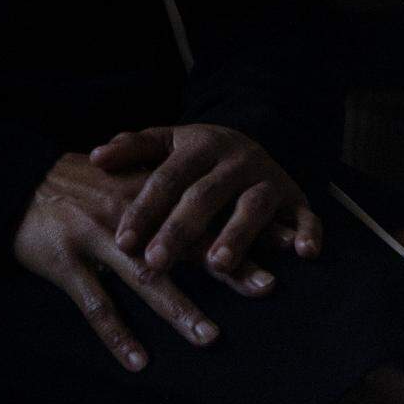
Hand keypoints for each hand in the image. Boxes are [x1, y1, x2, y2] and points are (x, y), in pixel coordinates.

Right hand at [12, 151, 277, 374]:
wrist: (14, 181)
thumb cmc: (74, 182)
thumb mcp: (118, 175)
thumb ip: (160, 191)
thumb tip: (212, 204)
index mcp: (140, 190)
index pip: (201, 209)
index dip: (241, 225)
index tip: (284, 241)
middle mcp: (124, 213)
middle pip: (181, 243)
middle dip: (225, 266)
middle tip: (267, 286)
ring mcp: (93, 237)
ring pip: (142, 277)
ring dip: (178, 308)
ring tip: (210, 336)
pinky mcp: (65, 262)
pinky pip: (95, 305)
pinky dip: (118, 335)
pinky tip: (139, 362)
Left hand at [89, 123, 322, 277]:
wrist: (251, 140)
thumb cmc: (196, 152)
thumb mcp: (166, 142)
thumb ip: (132, 149)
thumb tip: (95, 157)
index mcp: (197, 144)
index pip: (166, 177)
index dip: (144, 208)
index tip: (123, 240)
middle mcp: (233, 159)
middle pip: (203, 196)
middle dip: (179, 230)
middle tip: (156, 262)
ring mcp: (266, 177)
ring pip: (252, 207)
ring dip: (237, 235)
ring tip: (216, 264)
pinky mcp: (296, 196)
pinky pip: (307, 214)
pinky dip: (308, 232)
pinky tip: (304, 253)